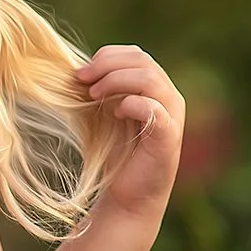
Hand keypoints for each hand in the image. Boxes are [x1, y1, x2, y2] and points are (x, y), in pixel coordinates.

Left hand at [75, 44, 185, 218]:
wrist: (129, 196)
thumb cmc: (117, 154)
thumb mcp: (105, 115)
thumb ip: (102, 90)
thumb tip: (77, 68)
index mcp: (156, 88)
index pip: (136, 54)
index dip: (107, 56)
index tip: (80, 72)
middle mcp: (169, 98)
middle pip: (143, 62)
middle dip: (108, 66)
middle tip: (82, 80)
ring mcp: (172, 118)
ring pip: (150, 80)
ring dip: (117, 81)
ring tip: (94, 96)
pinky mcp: (169, 139)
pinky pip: (156, 110)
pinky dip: (133, 104)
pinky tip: (115, 113)